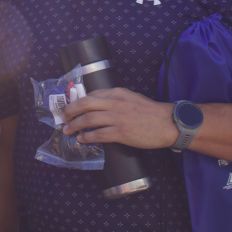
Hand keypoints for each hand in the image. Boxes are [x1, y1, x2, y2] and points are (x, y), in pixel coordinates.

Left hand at [62, 87, 176, 148]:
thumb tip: (98, 106)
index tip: (70, 109)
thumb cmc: (150, 112)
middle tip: (63, 118)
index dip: (77, 102)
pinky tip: (81, 139)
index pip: (91, 95)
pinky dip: (87, 137)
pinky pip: (98, 135)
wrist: (168, 123)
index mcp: (117, 92)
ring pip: (88, 120)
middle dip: (70, 111)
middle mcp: (115, 102)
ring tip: (68, 130)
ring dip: (74, 126)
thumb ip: (115, 99)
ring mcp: (117, 118)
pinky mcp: (121, 133)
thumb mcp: (131, 97)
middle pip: (85, 104)